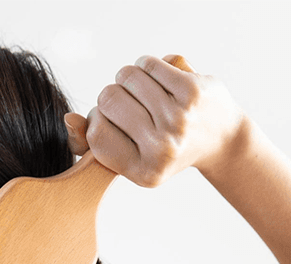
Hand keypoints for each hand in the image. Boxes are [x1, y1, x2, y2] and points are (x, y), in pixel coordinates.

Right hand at [65, 55, 251, 187]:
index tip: (112, 121)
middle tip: (131, 104)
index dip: (97, 120)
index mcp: (145, 172)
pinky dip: (146, 65)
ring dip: (129, 78)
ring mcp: (180, 118)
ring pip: (126, 76)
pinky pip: (148, 63)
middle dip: (113, 96)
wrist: (222, 138)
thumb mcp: (128, 155)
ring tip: (143, 90)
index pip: (96, 133)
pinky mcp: (193, 91)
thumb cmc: (165, 146)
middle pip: (108, 99)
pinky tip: (156, 77)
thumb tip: (68, 119)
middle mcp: (164, 148)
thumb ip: (89, 142)